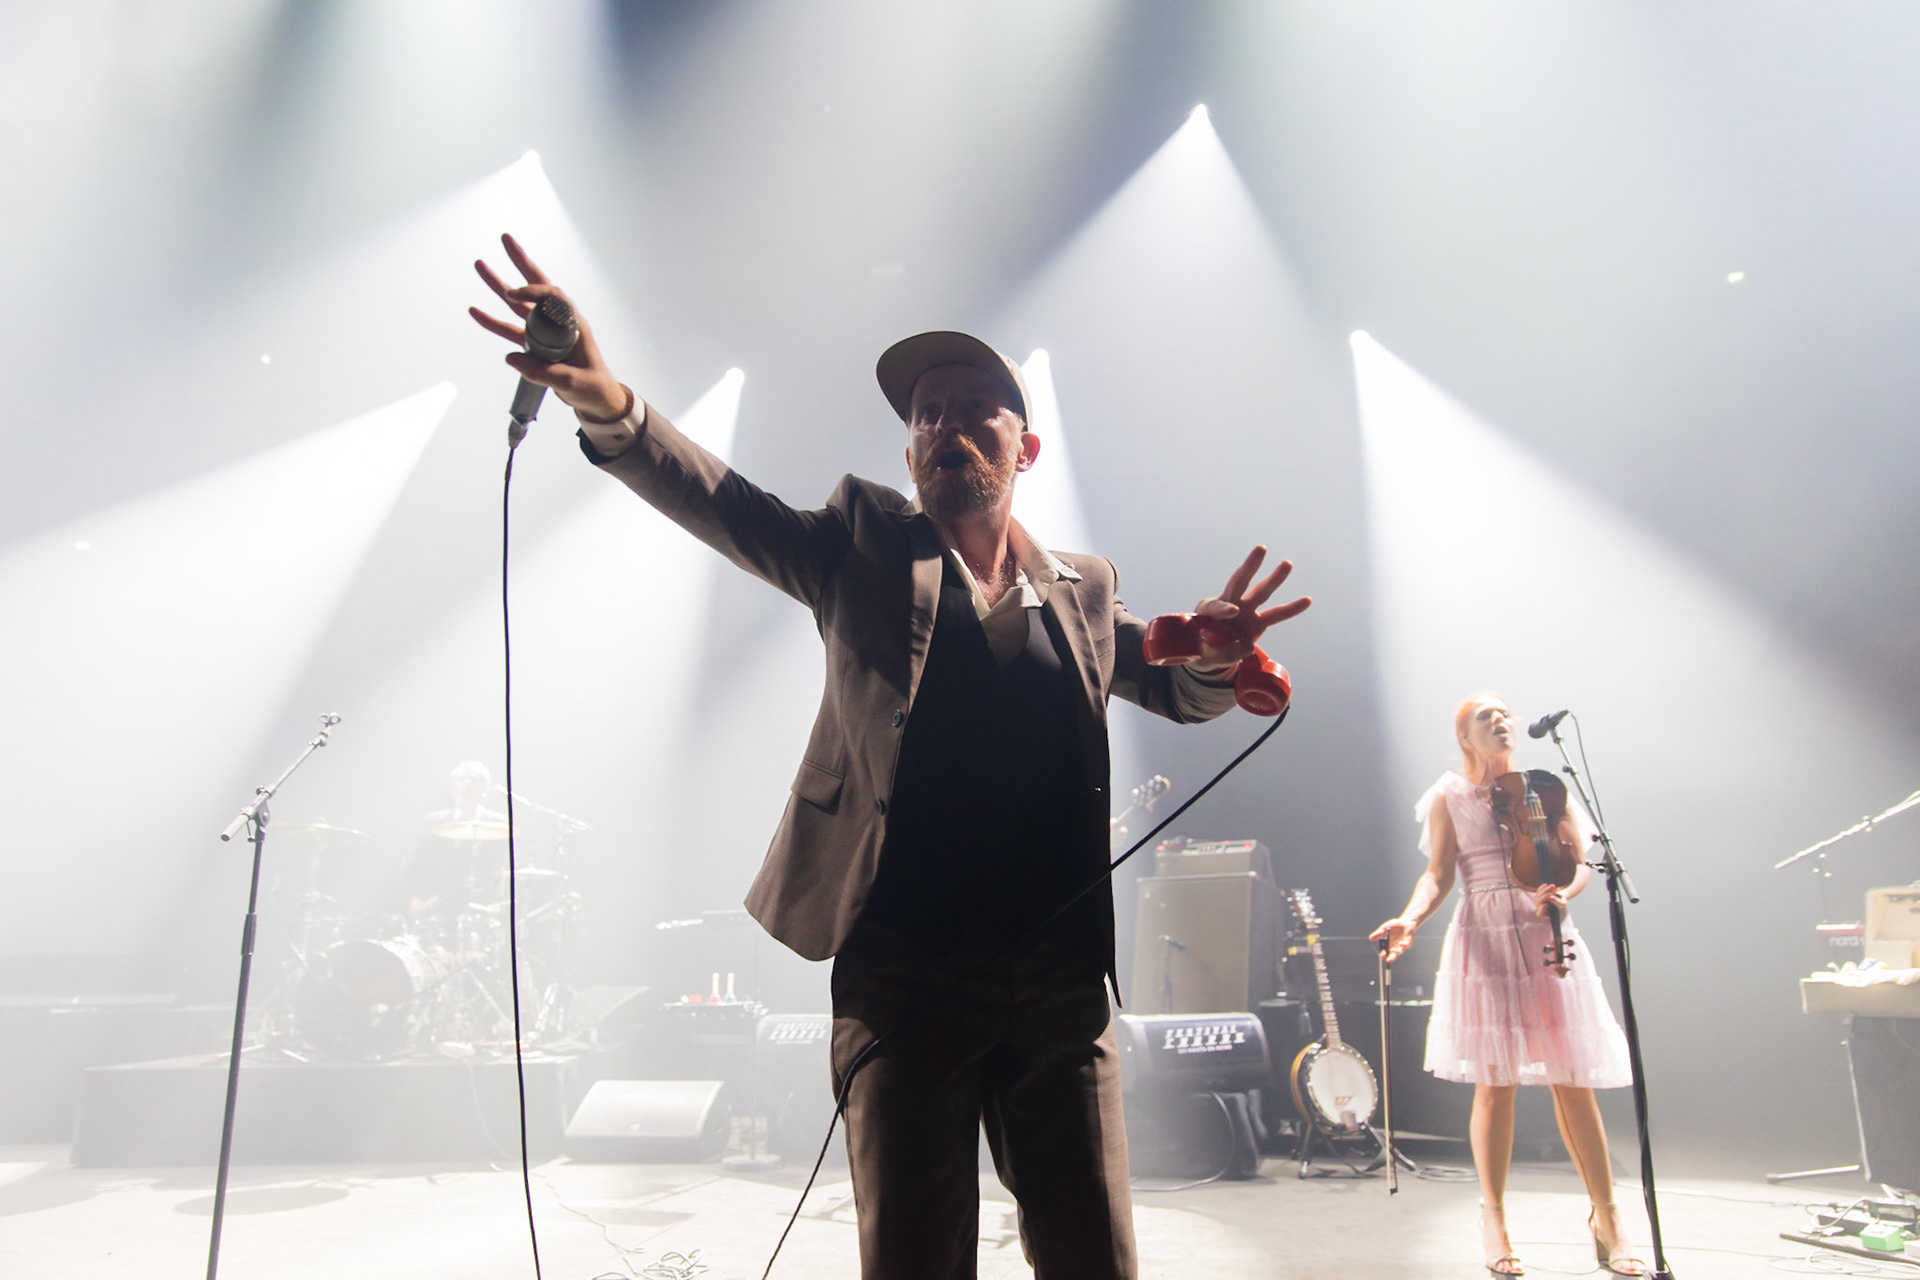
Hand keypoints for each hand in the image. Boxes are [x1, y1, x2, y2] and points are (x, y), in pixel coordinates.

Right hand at [470, 233, 628, 420]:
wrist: (595, 400)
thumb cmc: (592, 386)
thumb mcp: (571, 381)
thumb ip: (542, 372)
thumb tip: (511, 358)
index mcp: (574, 324)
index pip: (553, 296)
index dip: (532, 292)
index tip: (512, 295)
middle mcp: (558, 322)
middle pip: (536, 287)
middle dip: (520, 262)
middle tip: (505, 239)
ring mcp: (544, 332)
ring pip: (518, 304)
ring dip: (498, 286)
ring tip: (480, 265)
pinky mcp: (534, 345)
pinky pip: (510, 329)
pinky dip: (492, 321)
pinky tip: (475, 310)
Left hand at [1189, 546, 1310, 673]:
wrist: (1208, 654)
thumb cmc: (1201, 651)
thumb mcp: (1204, 657)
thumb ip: (1224, 653)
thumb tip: (1248, 645)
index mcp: (1206, 611)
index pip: (1215, 606)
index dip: (1223, 608)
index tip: (1233, 612)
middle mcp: (1227, 604)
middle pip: (1238, 583)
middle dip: (1249, 567)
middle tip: (1261, 549)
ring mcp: (1244, 611)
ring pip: (1260, 592)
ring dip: (1274, 579)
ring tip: (1287, 564)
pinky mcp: (1256, 622)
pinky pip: (1276, 615)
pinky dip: (1291, 609)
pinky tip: (1307, 600)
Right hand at [1368, 917, 1414, 962]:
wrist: (1405, 921)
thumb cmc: (1395, 925)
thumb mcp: (1385, 928)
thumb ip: (1378, 933)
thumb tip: (1370, 938)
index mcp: (1388, 944)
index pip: (1385, 952)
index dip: (1383, 955)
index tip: (1382, 954)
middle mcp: (1395, 947)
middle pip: (1392, 956)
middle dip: (1390, 958)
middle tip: (1388, 959)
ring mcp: (1402, 945)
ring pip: (1399, 952)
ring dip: (1397, 952)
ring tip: (1394, 951)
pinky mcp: (1408, 942)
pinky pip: (1407, 946)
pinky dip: (1404, 945)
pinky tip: (1400, 943)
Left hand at [1531, 883, 1567, 916]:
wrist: (1560, 899)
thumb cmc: (1562, 904)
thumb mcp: (1562, 904)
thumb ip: (1557, 902)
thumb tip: (1550, 897)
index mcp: (1544, 914)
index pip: (1539, 913)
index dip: (1542, 908)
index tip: (1548, 905)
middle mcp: (1539, 908)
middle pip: (1540, 901)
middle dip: (1547, 895)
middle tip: (1554, 892)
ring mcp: (1537, 901)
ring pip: (1539, 894)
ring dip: (1546, 889)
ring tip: (1553, 886)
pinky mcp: (1538, 895)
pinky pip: (1539, 890)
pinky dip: (1543, 887)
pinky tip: (1546, 884)